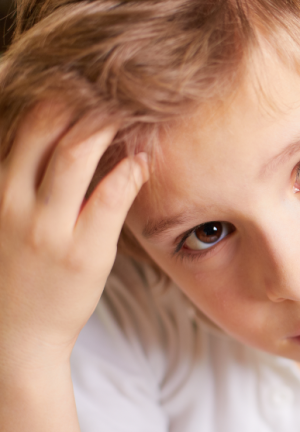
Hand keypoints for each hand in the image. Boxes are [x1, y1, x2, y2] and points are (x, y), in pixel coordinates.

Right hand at [0, 104, 147, 378]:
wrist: (15, 339)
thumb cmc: (15, 275)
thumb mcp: (6, 220)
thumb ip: (21, 182)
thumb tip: (57, 139)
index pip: (19, 127)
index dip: (51, 97)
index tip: (79, 81)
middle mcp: (12, 203)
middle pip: (46, 129)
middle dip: (81, 101)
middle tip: (111, 87)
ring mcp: (47, 228)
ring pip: (75, 155)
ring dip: (107, 126)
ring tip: (131, 111)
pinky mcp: (82, 252)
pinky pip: (109, 198)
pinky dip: (128, 170)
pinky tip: (142, 158)